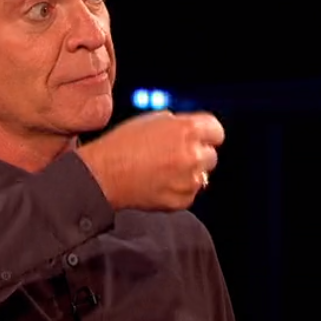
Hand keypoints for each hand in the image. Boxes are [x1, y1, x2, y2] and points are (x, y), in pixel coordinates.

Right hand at [76, 110, 224, 211]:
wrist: (104, 175)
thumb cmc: (122, 145)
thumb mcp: (151, 119)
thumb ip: (178, 124)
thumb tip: (192, 130)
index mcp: (187, 130)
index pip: (217, 131)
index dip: (206, 134)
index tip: (200, 138)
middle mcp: (193, 155)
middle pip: (211, 155)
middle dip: (196, 154)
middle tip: (173, 155)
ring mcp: (189, 181)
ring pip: (201, 176)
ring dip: (188, 173)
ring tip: (162, 170)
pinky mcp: (182, 200)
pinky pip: (189, 193)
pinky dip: (178, 189)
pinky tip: (159, 182)